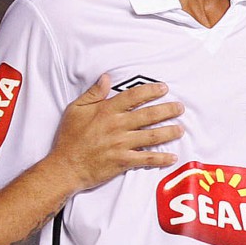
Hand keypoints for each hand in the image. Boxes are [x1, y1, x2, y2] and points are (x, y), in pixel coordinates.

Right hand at [50, 74, 182, 189]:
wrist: (65, 167)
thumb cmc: (69, 138)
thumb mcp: (75, 109)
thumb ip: (93, 93)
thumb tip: (106, 78)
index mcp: (106, 111)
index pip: (133, 96)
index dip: (151, 90)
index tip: (163, 88)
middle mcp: (117, 125)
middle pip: (148, 115)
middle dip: (167, 110)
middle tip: (180, 107)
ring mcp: (121, 144)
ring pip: (151, 136)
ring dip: (169, 132)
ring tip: (181, 129)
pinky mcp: (123, 161)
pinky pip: (146, 159)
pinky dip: (161, 158)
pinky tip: (172, 157)